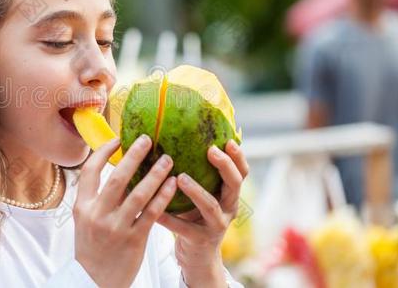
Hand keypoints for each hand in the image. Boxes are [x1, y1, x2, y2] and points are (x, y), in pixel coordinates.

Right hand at [74, 135, 177, 287]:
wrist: (94, 283)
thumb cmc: (92, 248)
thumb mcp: (85, 220)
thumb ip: (97, 197)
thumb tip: (116, 168)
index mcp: (83, 206)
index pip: (90, 170)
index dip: (103, 152)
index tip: (118, 139)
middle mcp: (97, 214)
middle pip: (117, 177)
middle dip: (134, 155)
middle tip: (148, 139)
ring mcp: (116, 228)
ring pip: (138, 194)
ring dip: (155, 174)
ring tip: (168, 159)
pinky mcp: (134, 241)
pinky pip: (151, 213)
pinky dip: (163, 196)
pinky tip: (173, 184)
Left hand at [156, 140, 248, 286]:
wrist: (197, 258)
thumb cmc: (194, 218)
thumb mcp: (202, 195)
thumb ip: (197, 174)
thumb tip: (176, 138)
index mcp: (229, 194)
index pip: (241, 172)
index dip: (238, 157)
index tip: (228, 140)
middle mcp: (228, 208)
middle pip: (235, 184)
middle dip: (225, 166)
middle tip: (211, 151)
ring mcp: (216, 226)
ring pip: (211, 206)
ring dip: (196, 191)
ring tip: (181, 178)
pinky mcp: (200, 240)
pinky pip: (184, 228)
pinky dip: (169, 218)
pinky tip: (155, 211)